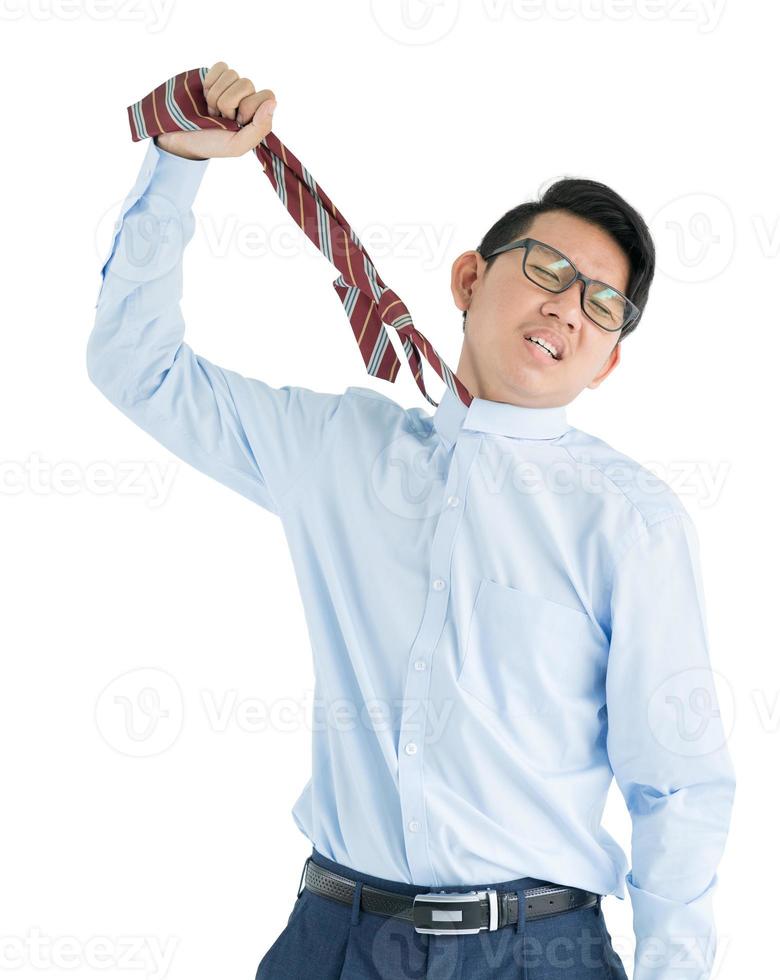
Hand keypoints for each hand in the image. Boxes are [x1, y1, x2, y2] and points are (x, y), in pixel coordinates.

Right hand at [155, 61, 275, 160]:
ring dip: (216, 95)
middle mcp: (247, 98)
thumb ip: (260, 127)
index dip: (248, 107)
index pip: (267, 95)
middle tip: (219, 117)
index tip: (236, 121)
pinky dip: (210, 81)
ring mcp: (231, 86)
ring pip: (232, 74)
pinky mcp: (216, 76)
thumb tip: (273, 102)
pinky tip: (205, 95)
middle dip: (227, 103)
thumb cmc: (211, 143)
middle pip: (247, 84)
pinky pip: (220, 66)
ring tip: (211, 110)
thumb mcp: (237, 145)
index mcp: (257, 115)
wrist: (181, 136)